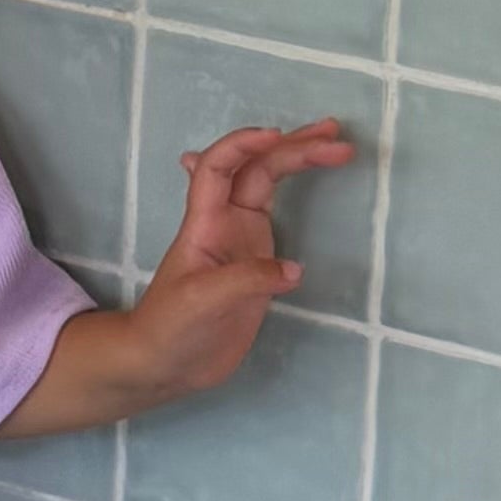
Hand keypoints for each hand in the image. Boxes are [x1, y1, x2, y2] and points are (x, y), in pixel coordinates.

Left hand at [121, 120, 351, 403]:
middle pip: (256, 170)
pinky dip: (295, 192)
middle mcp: (224, 223)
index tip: (277, 136)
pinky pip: (277, 216)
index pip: (217, 167)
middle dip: (293, 148)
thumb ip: (247, 281)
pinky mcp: (258, 264)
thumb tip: (294, 270)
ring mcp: (242, 241)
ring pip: (269, 185)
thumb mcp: (203, 302)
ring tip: (335, 143)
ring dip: (299, 160)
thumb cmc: (170, 327)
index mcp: (204, 223)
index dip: (243, 145)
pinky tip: (304, 173)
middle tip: (335, 136)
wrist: (165, 364)